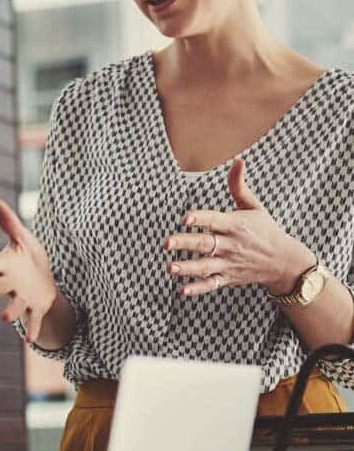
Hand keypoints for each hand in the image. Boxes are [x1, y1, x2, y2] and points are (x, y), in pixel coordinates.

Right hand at [0, 199, 59, 345]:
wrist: (43, 280)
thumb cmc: (27, 258)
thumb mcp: (21, 238)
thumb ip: (8, 222)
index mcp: (6, 266)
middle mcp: (11, 283)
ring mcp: (23, 297)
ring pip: (15, 307)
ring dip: (10, 312)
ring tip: (5, 318)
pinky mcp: (37, 307)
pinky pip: (34, 319)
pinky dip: (33, 329)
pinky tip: (31, 340)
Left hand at [164, 158, 313, 296]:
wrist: (284, 261)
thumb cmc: (265, 229)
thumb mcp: (254, 207)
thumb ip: (239, 186)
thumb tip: (237, 160)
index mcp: (236, 225)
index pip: (215, 220)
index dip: (200, 219)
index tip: (185, 218)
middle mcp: (231, 245)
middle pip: (206, 244)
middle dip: (185, 243)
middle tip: (166, 243)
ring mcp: (229, 263)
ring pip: (206, 267)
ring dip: (187, 268)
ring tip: (169, 268)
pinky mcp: (228, 278)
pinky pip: (211, 285)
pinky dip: (198, 288)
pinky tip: (182, 290)